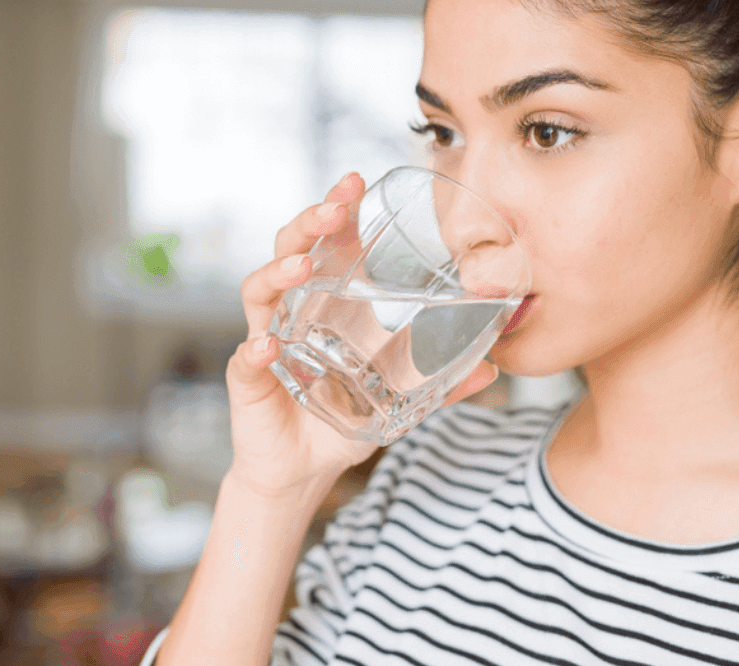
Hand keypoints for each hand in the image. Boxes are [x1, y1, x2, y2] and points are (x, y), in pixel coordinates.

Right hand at [224, 173, 500, 496]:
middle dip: (310, 224)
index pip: (327, 245)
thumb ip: (442, 384)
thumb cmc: (341, 421)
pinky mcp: (249, 381)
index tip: (356, 183)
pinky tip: (267, 348)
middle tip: (335, 207)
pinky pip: (245, 360)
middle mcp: (290, 313)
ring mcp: (266, 341)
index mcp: (324, 304)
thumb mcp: (400, 401)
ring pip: (259, 292)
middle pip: (290, 251)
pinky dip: (253, 352)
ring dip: (279, 273)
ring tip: (303, 267)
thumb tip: (493, 368)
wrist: (302, 472)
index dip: (337, 211)